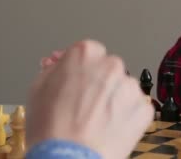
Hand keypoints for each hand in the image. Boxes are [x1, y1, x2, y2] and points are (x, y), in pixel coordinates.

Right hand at [27, 39, 153, 158]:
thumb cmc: (51, 129)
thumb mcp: (37, 89)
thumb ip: (52, 69)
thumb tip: (59, 65)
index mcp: (85, 53)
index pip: (87, 52)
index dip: (80, 69)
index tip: (76, 80)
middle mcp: (111, 65)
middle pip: (107, 69)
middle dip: (98, 83)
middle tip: (84, 105)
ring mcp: (130, 87)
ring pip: (122, 88)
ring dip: (113, 99)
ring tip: (95, 121)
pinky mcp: (143, 108)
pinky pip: (135, 107)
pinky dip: (125, 117)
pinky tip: (109, 129)